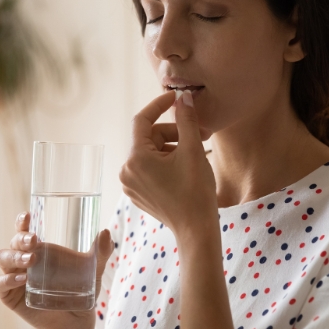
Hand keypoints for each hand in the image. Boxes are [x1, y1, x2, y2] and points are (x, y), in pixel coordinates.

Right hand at [0, 212, 113, 328]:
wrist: (76, 322)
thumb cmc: (81, 291)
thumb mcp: (93, 270)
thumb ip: (101, 252)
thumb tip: (106, 232)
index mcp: (40, 249)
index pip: (25, 230)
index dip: (22, 221)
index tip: (28, 215)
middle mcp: (24, 259)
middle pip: (13, 242)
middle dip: (20, 238)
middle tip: (35, 241)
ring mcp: (15, 277)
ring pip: (3, 258)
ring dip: (14, 257)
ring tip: (30, 261)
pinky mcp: (10, 296)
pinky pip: (0, 284)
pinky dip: (7, 280)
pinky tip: (22, 279)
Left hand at [119, 90, 217, 235]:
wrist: (196, 230)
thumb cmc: (195, 191)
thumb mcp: (193, 150)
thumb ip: (186, 120)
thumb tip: (184, 98)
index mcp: (135, 158)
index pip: (142, 120)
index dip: (159, 105)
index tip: (176, 98)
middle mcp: (127, 170)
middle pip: (149, 137)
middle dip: (175, 132)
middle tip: (201, 134)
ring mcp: (130, 184)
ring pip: (151, 152)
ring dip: (172, 147)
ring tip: (197, 153)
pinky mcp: (138, 193)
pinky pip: (149, 167)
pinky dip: (166, 161)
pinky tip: (186, 167)